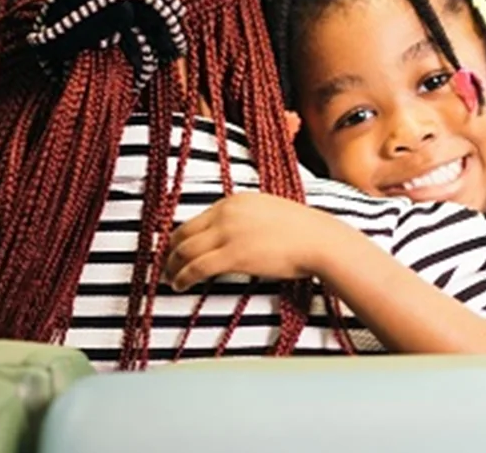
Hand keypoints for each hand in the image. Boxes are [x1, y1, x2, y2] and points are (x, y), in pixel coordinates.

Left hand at [163, 192, 332, 291]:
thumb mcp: (267, 212)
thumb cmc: (301, 231)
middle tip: (167, 266)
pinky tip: (180, 285)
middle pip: (184, 233)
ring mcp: (228, 233)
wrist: (318, 240)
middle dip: (171, 252)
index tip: (177, 250)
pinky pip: (197, 268)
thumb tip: (230, 235)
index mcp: (234, 201)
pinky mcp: (232, 255)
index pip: (195, 219)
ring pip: (185, 251)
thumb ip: (245, 218)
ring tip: (171, 279)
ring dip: (173, 267)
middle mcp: (226, 213)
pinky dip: (183, 277)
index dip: (181, 238)